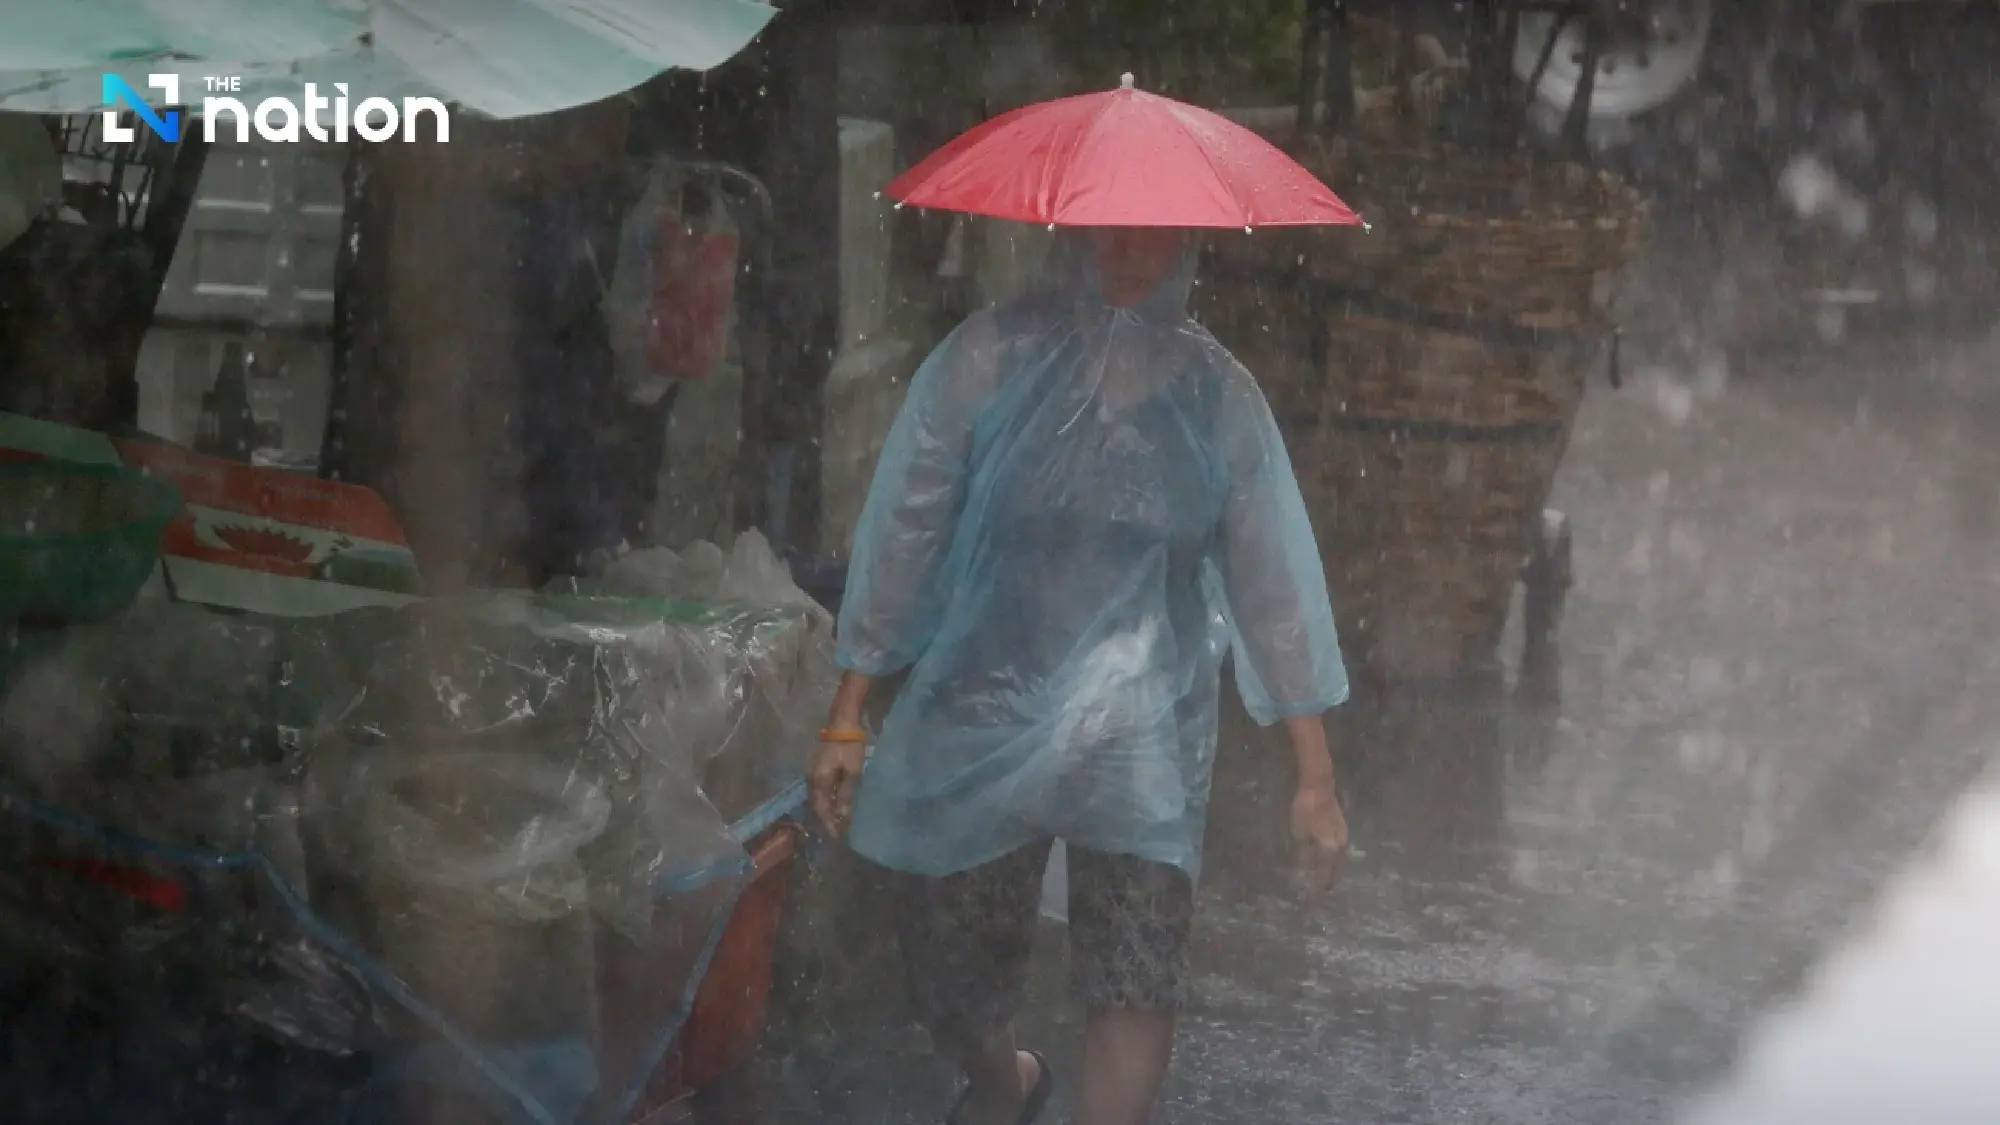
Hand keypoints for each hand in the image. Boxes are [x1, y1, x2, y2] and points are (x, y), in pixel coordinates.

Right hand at [808, 736, 866, 838]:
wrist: (842, 722)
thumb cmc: (850, 747)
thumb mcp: (852, 772)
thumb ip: (846, 794)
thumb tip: (842, 816)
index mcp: (819, 781)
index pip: (821, 810)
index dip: (828, 824)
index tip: (836, 838)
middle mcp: (811, 779)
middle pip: (815, 806)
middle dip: (824, 821)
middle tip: (835, 835)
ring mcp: (811, 773)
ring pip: (815, 799)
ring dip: (823, 812)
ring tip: (834, 824)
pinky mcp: (816, 769)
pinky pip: (818, 791)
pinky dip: (824, 802)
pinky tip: (832, 806)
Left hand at [1291, 781, 1348, 896]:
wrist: (1319, 785)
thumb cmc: (1306, 810)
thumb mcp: (1299, 834)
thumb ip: (1303, 853)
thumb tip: (1305, 869)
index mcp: (1330, 850)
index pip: (1325, 875)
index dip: (1318, 888)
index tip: (1313, 900)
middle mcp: (1341, 846)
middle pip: (1336, 870)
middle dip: (1328, 882)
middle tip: (1322, 894)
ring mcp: (1343, 836)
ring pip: (1339, 860)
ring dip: (1333, 871)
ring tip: (1326, 880)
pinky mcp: (1341, 828)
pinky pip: (1338, 851)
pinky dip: (1333, 859)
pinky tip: (1328, 860)